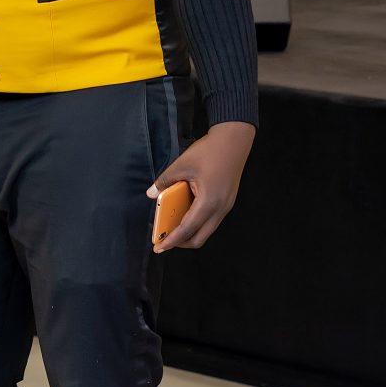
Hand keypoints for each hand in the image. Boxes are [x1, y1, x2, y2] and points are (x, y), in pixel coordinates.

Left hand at [146, 121, 254, 251]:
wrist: (234, 139)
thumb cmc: (209, 151)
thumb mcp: (182, 165)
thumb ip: (165, 181)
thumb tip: (151, 193)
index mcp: (208, 202)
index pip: (187, 229)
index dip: (171, 240)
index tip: (158, 247)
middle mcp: (220, 209)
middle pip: (199, 237)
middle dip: (180, 242)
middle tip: (164, 240)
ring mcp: (226, 206)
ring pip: (206, 230)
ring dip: (189, 231)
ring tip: (172, 226)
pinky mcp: (227, 201)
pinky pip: (211, 219)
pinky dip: (196, 221)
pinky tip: (184, 211)